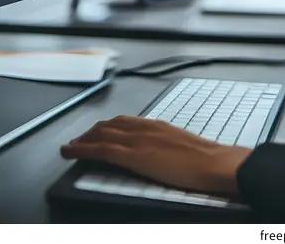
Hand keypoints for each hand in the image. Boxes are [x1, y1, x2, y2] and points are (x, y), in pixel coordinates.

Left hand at [61, 117, 250, 194]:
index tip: (98, 130)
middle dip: (92, 131)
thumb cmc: (206, 159)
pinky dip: (82, 149)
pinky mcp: (134, 155)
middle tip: (80, 139)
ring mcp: (139, 140)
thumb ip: (170, 145)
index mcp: (159, 126)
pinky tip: (71, 152)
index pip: (127, 121)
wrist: (213, 163)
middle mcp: (146, 128)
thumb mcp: (185, 146)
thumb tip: (165, 153)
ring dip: (83, 139)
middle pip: (111, 124)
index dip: (109, 125)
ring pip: (103, 133)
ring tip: (71, 146)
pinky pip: (102, 149)